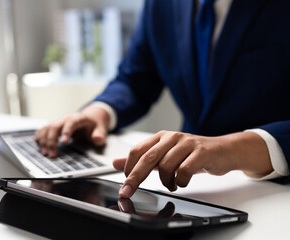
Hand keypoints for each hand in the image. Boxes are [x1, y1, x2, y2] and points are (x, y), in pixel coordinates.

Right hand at [35, 105, 110, 157]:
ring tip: (45, 154)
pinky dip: (39, 137)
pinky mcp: (54, 126)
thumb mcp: (101, 128)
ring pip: (46, 128)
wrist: (90, 117)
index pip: (70, 123)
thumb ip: (100, 134)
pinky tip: (39, 146)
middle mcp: (66, 119)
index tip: (63, 142)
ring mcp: (58, 122)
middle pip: (54, 126)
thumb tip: (97, 138)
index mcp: (78, 118)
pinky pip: (43, 130)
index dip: (66, 131)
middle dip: (51, 141)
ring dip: (43, 141)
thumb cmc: (95, 124)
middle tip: (52, 155)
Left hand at [113, 131, 272, 197]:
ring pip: (166, 166)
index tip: (125, 183)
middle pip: (148, 158)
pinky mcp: (201, 152)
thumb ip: (140, 160)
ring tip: (171, 184)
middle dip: (135, 178)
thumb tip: (115, 162)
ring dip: (165, 181)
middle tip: (128, 192)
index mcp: (161, 137)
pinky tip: (181, 182)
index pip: (137, 150)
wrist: (223, 150)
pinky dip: (180, 181)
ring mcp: (187, 143)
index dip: (128, 168)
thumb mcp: (163, 156)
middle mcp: (172, 138)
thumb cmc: (191, 154)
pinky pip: (184, 170)